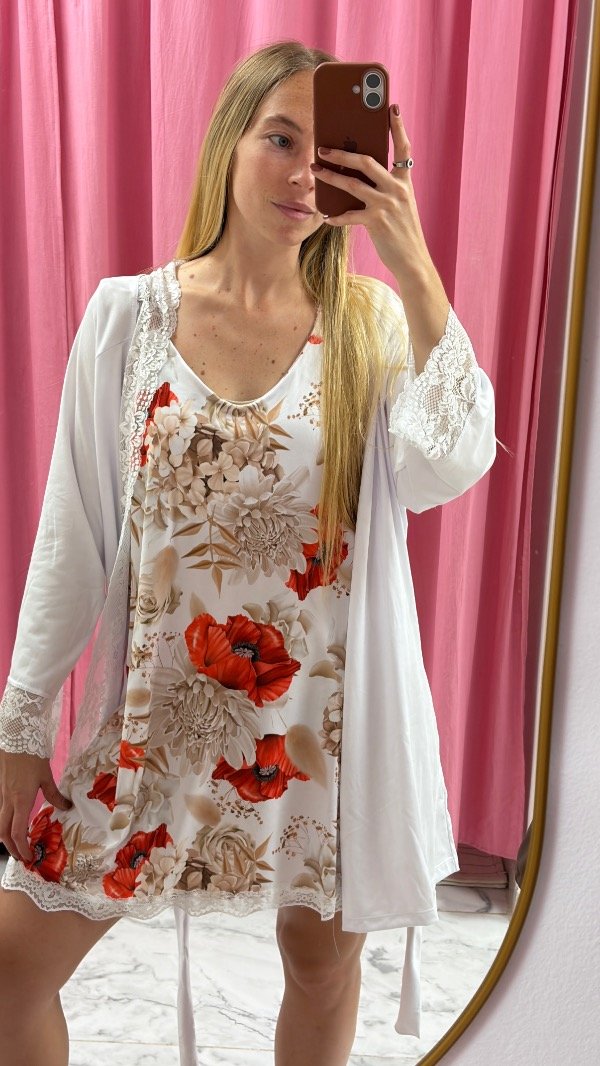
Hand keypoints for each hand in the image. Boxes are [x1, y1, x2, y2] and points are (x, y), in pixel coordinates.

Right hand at [0, 750, 71, 862]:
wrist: (15, 739)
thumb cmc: (31, 757)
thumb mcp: (45, 776)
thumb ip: (54, 794)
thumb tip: (66, 807)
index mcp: (20, 801)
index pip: (17, 833)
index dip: (22, 848)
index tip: (29, 857)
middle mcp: (7, 801)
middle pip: (2, 834)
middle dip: (11, 848)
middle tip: (22, 856)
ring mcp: (1, 796)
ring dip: (6, 838)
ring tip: (18, 843)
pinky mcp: (0, 790)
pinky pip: (0, 813)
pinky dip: (5, 824)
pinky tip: (14, 823)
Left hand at [311, 105, 433, 288]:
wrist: (413, 261)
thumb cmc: (403, 233)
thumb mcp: (400, 206)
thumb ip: (385, 189)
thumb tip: (359, 177)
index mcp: (404, 182)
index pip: (403, 149)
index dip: (398, 127)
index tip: (391, 107)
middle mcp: (397, 189)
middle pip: (367, 161)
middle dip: (343, 153)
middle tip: (323, 147)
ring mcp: (387, 205)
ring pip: (353, 184)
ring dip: (330, 176)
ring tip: (315, 170)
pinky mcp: (377, 222)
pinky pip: (350, 215)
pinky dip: (336, 216)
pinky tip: (325, 217)